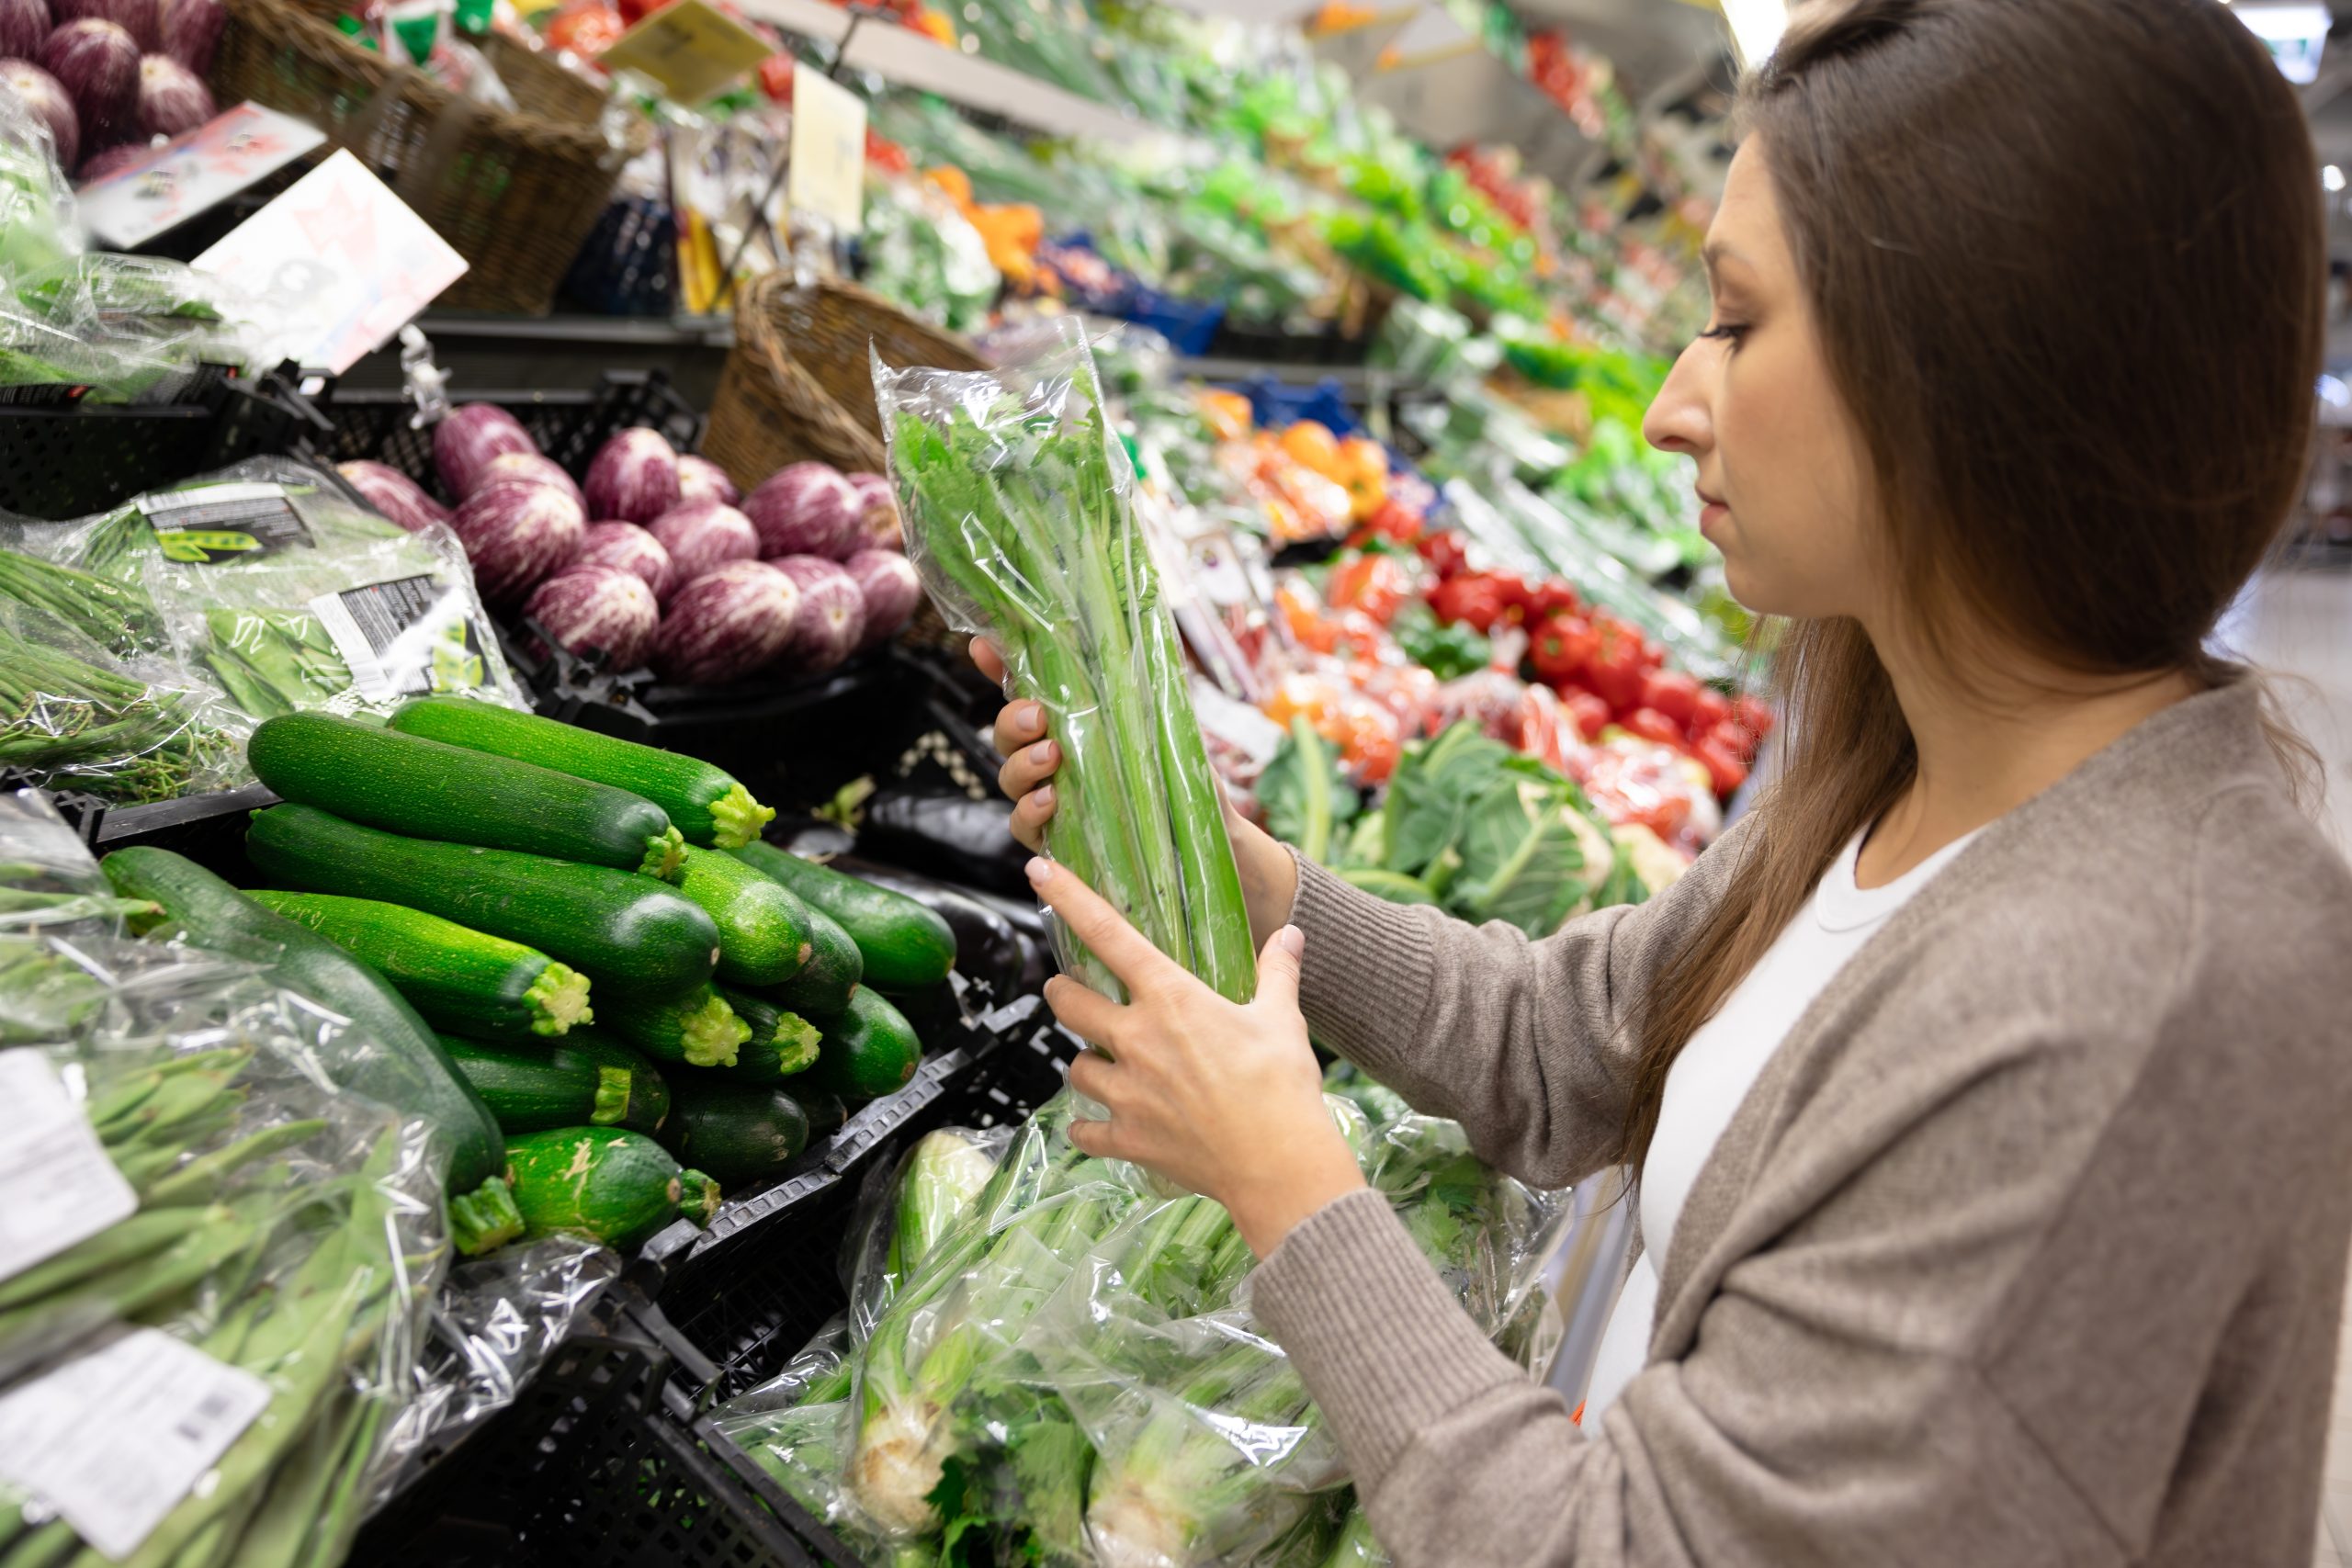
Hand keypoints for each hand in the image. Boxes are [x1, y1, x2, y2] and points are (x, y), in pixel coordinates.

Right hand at [973, 638, 1300, 942]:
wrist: (1202, 842)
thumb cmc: (1184, 782)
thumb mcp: (1173, 735)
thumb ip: (1156, 702)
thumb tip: (1151, 658)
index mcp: (1074, 723)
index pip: (1027, 690)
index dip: (998, 665)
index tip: (982, 644)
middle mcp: (1051, 757)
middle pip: (1006, 733)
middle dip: (1012, 720)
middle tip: (1038, 716)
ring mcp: (1046, 798)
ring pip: (1007, 776)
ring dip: (1022, 763)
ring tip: (1052, 756)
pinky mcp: (1051, 839)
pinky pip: (1022, 825)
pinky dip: (1030, 810)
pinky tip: (1052, 800)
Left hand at [1026, 854, 1365, 1257]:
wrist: (1277, 1163)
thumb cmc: (1281, 1085)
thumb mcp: (1282, 1019)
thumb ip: (1277, 972)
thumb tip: (1290, 935)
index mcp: (1170, 999)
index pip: (1108, 934)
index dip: (1069, 897)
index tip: (1040, 871)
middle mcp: (1136, 1039)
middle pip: (1069, 1002)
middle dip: (1063, 992)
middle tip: (1072, 991)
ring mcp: (1126, 1092)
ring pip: (1076, 1066)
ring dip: (1085, 1061)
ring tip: (1102, 1063)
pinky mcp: (1128, 1138)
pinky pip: (1087, 1131)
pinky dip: (1089, 1129)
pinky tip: (1096, 1127)